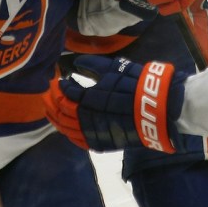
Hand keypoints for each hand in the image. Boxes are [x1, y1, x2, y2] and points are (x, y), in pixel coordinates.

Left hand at [44, 55, 185, 152]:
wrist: (159, 109)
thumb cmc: (136, 85)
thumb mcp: (113, 68)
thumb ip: (91, 65)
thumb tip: (75, 63)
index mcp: (87, 99)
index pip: (65, 93)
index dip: (59, 85)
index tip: (58, 79)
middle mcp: (86, 118)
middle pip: (60, 111)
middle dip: (51, 101)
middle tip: (47, 93)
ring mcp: (93, 133)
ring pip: (65, 128)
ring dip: (55, 117)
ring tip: (50, 109)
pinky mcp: (101, 143)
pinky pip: (78, 141)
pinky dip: (68, 133)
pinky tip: (64, 126)